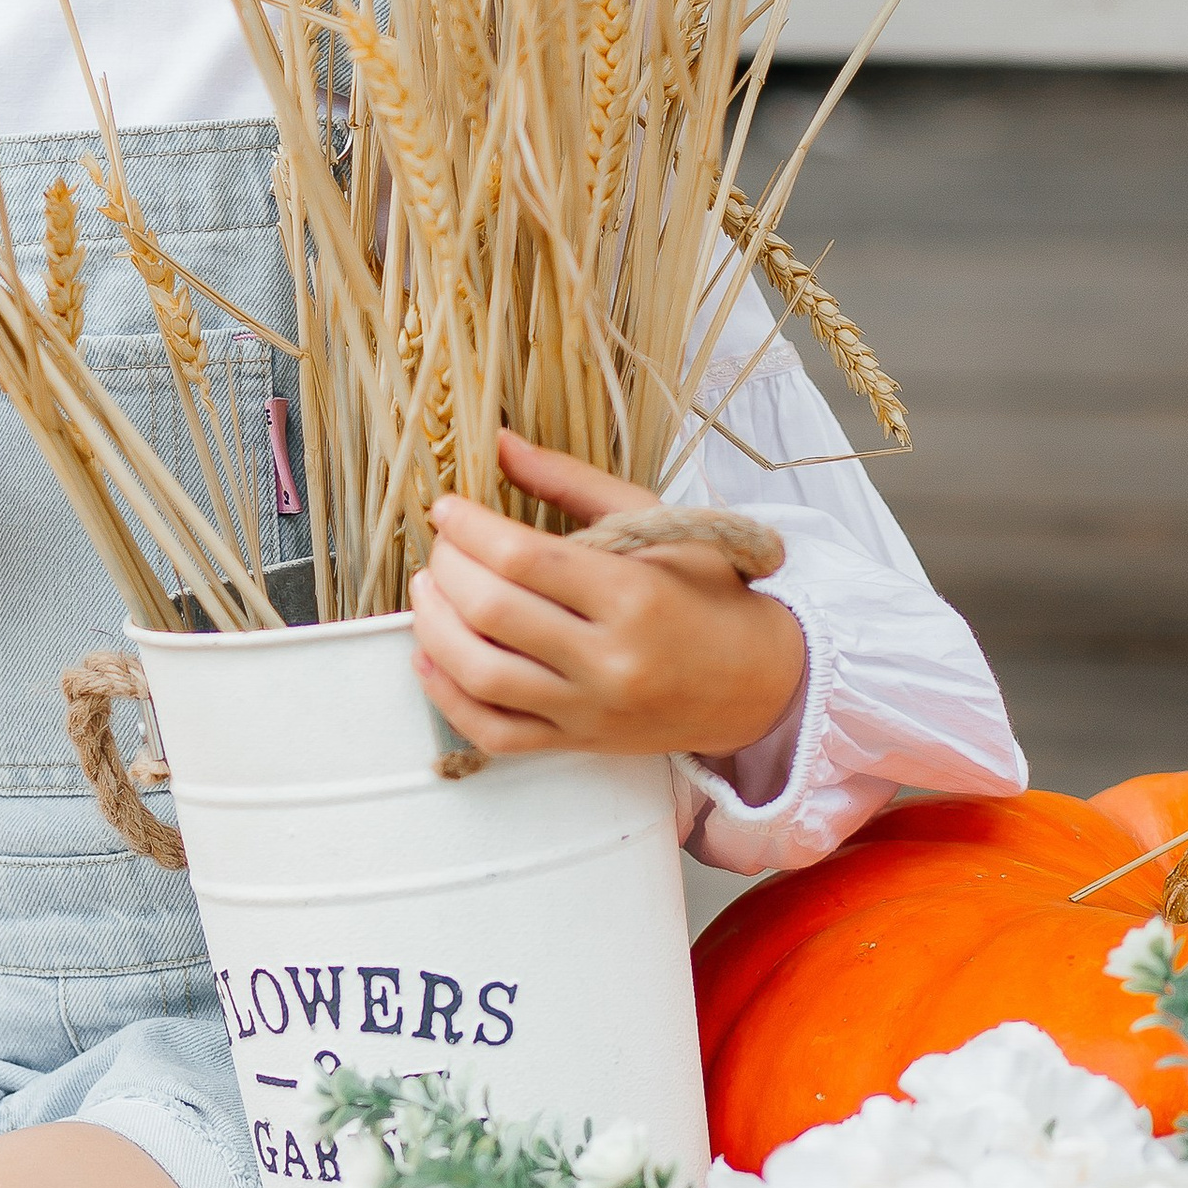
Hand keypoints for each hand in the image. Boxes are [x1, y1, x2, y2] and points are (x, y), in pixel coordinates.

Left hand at [410, 431, 804, 763]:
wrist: (759, 683)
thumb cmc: (708, 593)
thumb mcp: (656, 523)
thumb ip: (571, 481)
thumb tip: (501, 443)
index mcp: (633, 596)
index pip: (522, 559)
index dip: (468, 528)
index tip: (448, 508)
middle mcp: (609, 660)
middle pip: (492, 612)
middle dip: (447, 568)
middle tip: (442, 545)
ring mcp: (590, 710)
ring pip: (481, 676)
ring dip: (433, 627)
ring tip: (428, 590)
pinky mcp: (578, 744)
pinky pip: (493, 733)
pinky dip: (447, 697)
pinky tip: (431, 656)